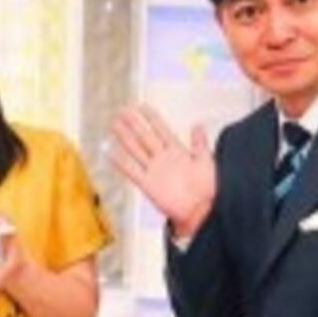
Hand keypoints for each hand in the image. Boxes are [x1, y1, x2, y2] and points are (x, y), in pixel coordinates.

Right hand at [110, 104, 215, 237]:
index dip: (152, 118)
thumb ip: (199, 143)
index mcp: (177, 151)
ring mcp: (154, 171)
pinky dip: (121, 162)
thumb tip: (198, 125)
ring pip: (136, 150)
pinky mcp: (148, 184)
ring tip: (114, 126)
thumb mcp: (206, 161)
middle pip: (145, 136)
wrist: (200, 210)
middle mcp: (163, 159)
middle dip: (133, 123)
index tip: (143, 106)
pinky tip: (111, 153)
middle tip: (122, 110)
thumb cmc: (206, 188)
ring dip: (125, 138)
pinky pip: (132, 171)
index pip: (161, 130)